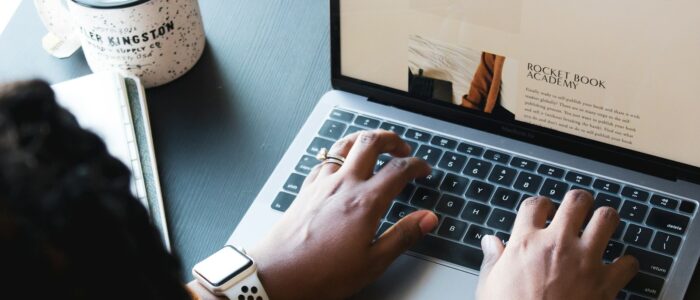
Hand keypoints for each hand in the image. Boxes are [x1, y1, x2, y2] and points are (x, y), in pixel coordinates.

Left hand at [248, 130, 438, 299]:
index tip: (423, 169)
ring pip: (344, 145)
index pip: (398, 169)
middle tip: (402, 147)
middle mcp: (343, 185)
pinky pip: (324, 160)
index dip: (416, 164)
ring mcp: (321, 184)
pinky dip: (338, 155)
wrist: (277, 275)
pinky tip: (340, 164)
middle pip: (370, 143)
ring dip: (363, 139)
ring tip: (374, 145)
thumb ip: (403, 236)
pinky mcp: (305, 190)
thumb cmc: (321, 273)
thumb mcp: (373, 262)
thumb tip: (427, 219)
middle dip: (391, 138)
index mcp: (365, 202)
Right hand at [476, 190, 639, 299]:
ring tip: (602, 225)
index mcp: (525, 243)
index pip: (535, 205)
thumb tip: (490, 242)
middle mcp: (557, 245)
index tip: (543, 210)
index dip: (540, 204)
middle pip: (576, 201)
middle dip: (579, 202)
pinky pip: (628, 262)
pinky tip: (619, 267)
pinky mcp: (606, 283)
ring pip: (607, 219)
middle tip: (579, 208)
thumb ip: (492, 260)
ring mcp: (585, 261)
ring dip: (605, 221)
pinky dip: (626, 264)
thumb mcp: (490, 286)